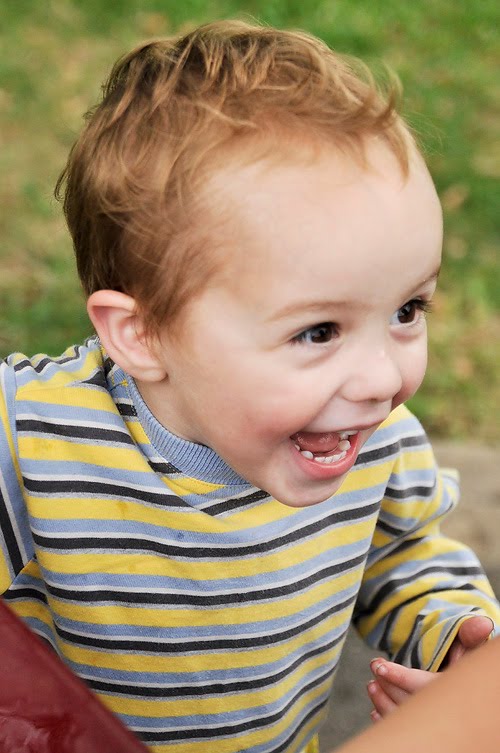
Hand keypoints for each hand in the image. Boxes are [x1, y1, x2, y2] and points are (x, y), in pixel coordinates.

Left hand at [367, 615, 494, 720]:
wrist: (473, 688)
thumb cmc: (471, 666)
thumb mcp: (473, 650)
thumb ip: (471, 636)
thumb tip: (481, 624)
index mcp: (454, 691)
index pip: (422, 686)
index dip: (398, 677)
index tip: (379, 667)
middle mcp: (444, 711)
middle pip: (408, 703)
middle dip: (387, 686)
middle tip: (375, 669)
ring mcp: (433, 723)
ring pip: (402, 718)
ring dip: (382, 701)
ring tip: (372, 685)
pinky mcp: (424, 729)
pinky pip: (402, 730)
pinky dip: (386, 719)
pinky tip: (375, 710)